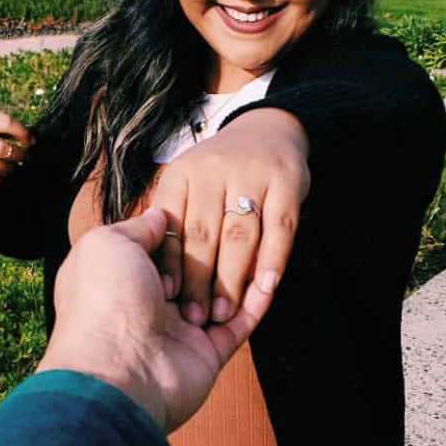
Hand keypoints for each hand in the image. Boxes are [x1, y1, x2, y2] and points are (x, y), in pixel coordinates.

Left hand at [37, 208, 277, 433]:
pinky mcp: (208, 353)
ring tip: (257, 241)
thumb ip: (138, 227)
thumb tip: (159, 214)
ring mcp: (179, 329)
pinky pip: (240, 323)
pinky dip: (256, 301)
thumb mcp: (108, 244)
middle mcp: (147, 301)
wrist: (116, 370)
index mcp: (119, 275)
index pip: (156, 243)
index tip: (200, 205)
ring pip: (218, 293)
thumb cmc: (104, 301)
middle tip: (232, 224)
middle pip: (190, 266)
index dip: (176, 227)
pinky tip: (270, 274)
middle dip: (211, 248)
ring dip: (236, 272)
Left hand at [150, 108, 308, 325]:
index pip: (171, 222)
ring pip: (240, 235)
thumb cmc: (218, 173)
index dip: (168, 260)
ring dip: (231, 280)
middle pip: (204, 232)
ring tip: (222, 314)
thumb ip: (167, 220)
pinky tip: (265, 289)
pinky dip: (273, 261)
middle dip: (197, 279)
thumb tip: (158, 271)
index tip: (165, 294)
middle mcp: (214, 169)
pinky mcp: (288, 182)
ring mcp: (253, 173)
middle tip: (194, 316)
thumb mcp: (184, 185)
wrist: (269, 129)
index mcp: (181, 173)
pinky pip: (281, 229)